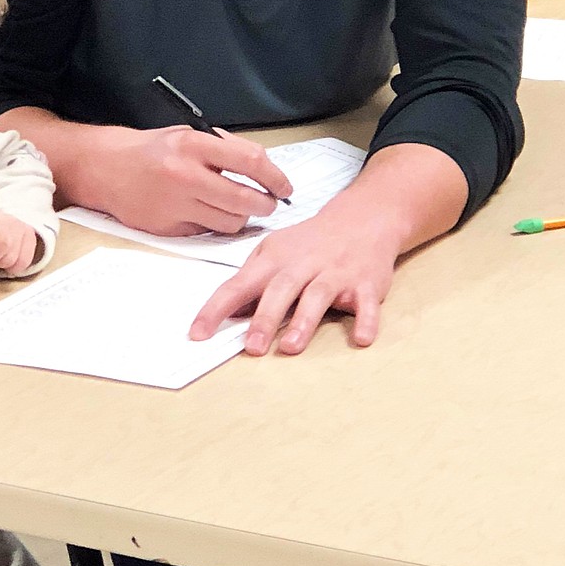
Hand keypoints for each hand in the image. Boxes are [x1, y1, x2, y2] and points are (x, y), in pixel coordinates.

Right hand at [99, 127, 293, 235]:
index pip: (251, 162)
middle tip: (270, 203)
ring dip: (242, 217)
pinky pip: (206, 232)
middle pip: (245, 200)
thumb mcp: (189, 136)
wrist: (108, 168)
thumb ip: (226, 149)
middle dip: (266, 204)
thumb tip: (265, 168)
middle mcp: (185, 176)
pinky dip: (213, 225)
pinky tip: (205, 212)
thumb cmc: (153, 150)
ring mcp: (175, 205)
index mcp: (193, 146)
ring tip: (236, 207)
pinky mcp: (168, 228)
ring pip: (230, 222)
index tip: (284, 186)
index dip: (275, 177)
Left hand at [189, 143, 468, 354]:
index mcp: (274, 259)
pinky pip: (367, 303)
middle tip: (251, 347)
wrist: (361, 218)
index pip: (238, 285)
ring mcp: (335, 273)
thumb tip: (228, 314)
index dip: (216, 310)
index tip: (198, 334)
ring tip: (290, 347)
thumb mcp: (274, 253)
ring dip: (304, 322)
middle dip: (264, 318)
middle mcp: (303, 265)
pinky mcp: (366, 284)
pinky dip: (366, 320)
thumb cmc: (309, 243)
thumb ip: (251, 282)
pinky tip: (361, 339)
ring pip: (318, 296)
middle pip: (280, 290)